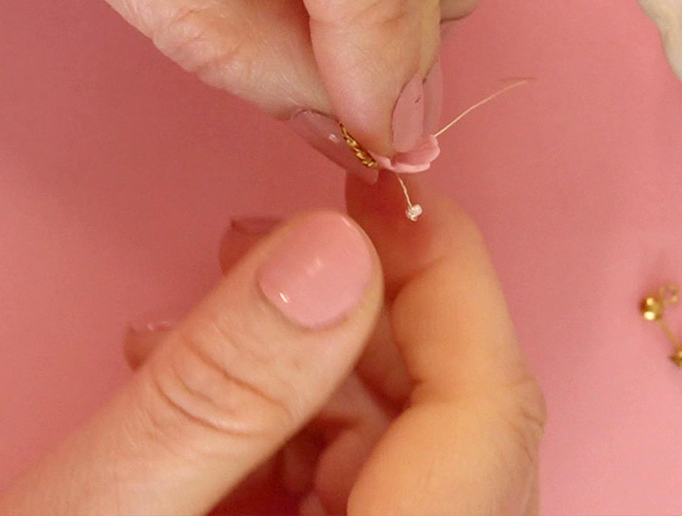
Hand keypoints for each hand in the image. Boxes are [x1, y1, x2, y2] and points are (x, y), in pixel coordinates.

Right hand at [0, 175, 544, 514]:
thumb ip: (223, 391)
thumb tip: (335, 254)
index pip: (486, 416)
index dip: (452, 285)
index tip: (386, 196)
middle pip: (455, 433)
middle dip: (364, 318)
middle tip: (265, 242)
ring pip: (403, 461)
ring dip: (313, 374)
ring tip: (194, 323)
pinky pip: (354, 502)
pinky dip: (288, 438)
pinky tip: (203, 403)